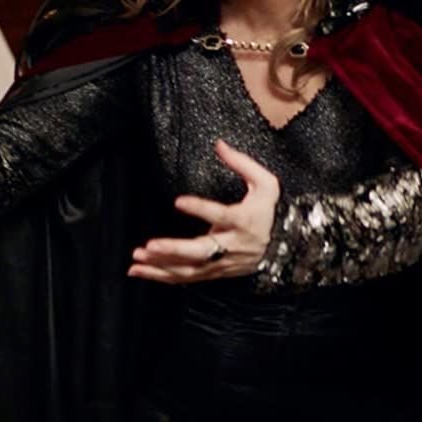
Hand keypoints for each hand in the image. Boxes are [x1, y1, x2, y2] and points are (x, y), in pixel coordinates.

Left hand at [128, 139, 279, 283]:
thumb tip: (219, 144)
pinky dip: (162, 276)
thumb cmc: (268, 211)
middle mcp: (231, 245)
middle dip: (174, 250)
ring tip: (137, 259)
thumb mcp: (265, 184)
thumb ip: (242, 163)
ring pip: (189, 270)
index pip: (221, 215)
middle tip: (150, 246)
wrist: (284, 247)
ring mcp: (221, 262)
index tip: (178, 201)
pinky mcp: (213, 272)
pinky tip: (141, 271)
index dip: (200, 209)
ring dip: (161, 266)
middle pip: (201, 252)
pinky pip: (186, 278)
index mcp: (243, 221)